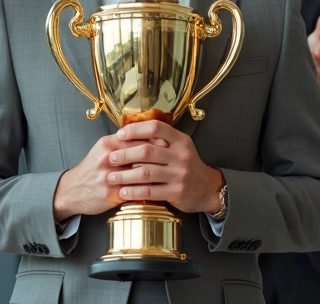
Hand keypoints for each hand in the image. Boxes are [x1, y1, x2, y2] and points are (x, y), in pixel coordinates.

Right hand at [52, 133, 166, 218]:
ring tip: (168, 174)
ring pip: (140, 172)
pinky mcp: (111, 193)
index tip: (168, 142)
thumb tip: (147, 135)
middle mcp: (109, 158)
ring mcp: (110, 176)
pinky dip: (148, 190)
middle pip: (141, 153)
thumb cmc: (92, 168)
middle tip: (173, 158)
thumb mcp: (103, 149)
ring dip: (156, 174)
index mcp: (108, 144)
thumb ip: (122, 142)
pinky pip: (135, 190)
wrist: (72, 190)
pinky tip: (158, 190)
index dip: (155, 140)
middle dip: (160, 156)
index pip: (136, 137)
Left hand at [105, 121, 224, 214]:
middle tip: (111, 158)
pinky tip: (123, 193)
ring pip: (146, 173)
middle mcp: (181, 155)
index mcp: (180, 140)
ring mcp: (179, 175)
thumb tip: (129, 133)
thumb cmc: (186, 165)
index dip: (135, 129)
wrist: (208, 188)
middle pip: (147, 151)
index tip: (120, 134)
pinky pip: (150, 191)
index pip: (156, 127)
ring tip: (111, 177)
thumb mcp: (180, 147)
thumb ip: (161, 141)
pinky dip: (134, 192)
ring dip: (125, 175)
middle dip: (125, 154)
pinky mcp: (176, 192)